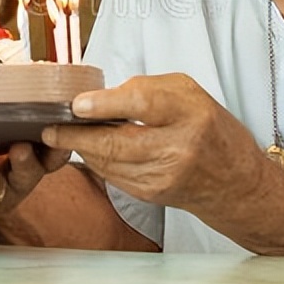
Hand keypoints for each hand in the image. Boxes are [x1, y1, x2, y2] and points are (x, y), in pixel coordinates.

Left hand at [41, 74, 268, 220]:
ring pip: (109, 162)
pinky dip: (96, 161)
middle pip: (117, 142)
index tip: (77, 104)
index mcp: (190, 114)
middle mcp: (178, 148)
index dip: (105, 104)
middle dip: (76, 136)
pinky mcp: (152, 195)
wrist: (234, 181)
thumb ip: (146, 89)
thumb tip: (99, 97)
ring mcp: (164, 177)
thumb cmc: (210, 128)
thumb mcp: (187, 93)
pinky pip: (113, 175)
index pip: (143, 104)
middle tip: (49, 128)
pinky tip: (86, 150)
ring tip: (58, 135)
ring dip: (81, 149)